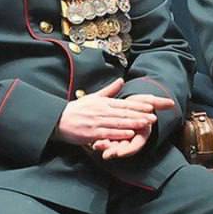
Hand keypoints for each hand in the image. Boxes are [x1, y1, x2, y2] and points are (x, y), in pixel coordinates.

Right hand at [55, 78, 174, 146]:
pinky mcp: (91, 133)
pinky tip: (129, 133)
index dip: (139, 105)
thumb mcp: (94, 97)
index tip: (153, 105)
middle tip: (155, 116)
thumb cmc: (77, 110)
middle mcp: (102, 111)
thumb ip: (109, 90)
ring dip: (133, 123)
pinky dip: (119, 133)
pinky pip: (108, 133)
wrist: (58, 120)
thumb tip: (121, 80)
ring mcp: (97, 122)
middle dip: (140, 114)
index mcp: (104, 102)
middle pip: (124, 112)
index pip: (125, 103)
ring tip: (146, 124)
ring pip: (118, 122)